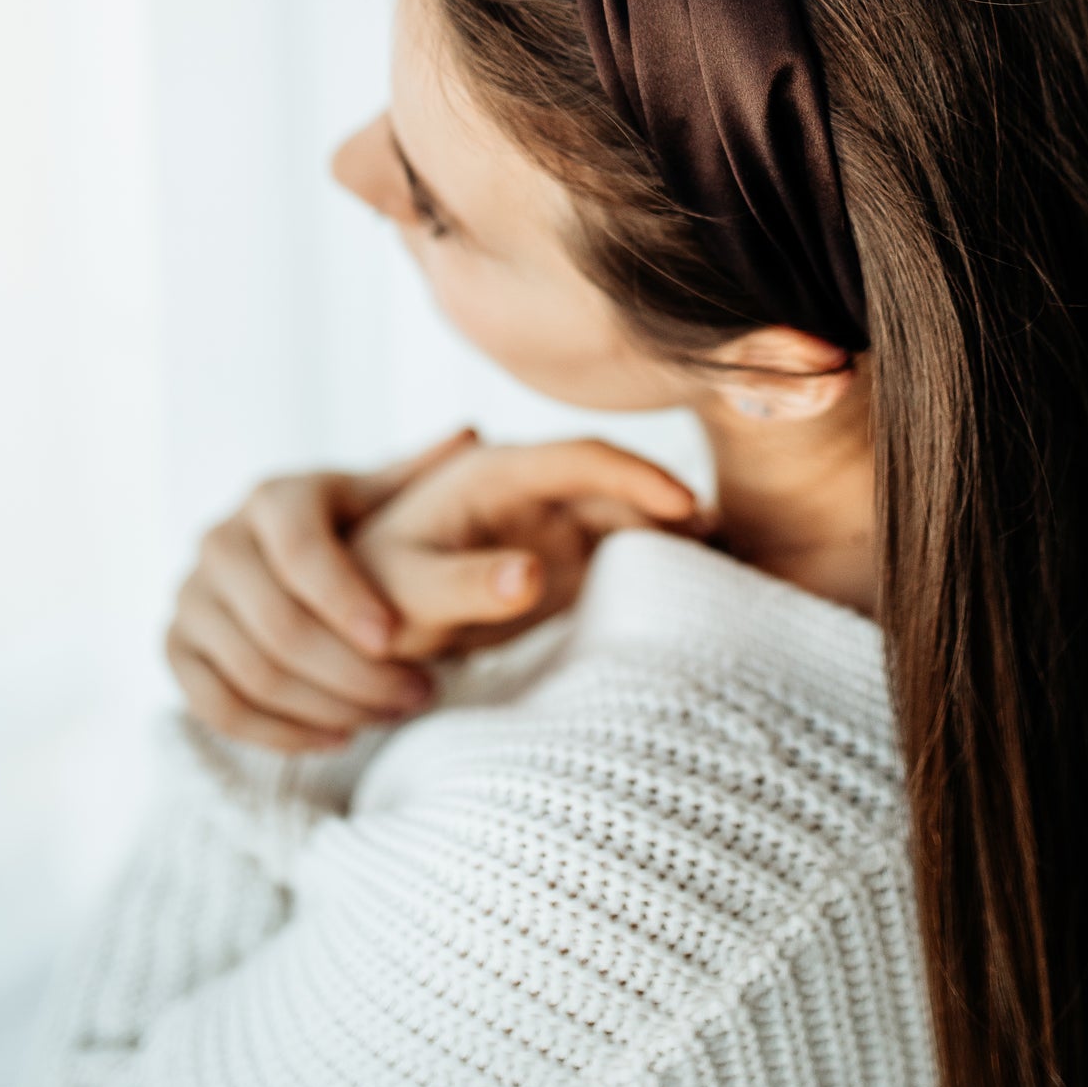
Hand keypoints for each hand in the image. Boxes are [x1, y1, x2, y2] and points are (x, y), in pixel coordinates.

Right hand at [165, 427, 481, 752]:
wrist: (277, 557)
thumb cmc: (350, 525)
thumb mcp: (380, 494)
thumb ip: (419, 474)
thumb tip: (470, 432)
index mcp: (272, 497)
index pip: (299, 550)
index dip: (344, 597)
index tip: (396, 638)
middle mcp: (218, 541)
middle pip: (277, 624)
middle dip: (354, 671)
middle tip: (419, 692)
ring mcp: (189, 597)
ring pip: (252, 672)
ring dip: (328, 706)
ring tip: (393, 714)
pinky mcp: (174, 647)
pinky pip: (216, 706)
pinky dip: (278, 733)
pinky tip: (339, 737)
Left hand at [348, 434, 718, 660]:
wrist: (363, 628)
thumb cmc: (373, 601)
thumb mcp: (410, 595)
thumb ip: (465, 584)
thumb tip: (531, 573)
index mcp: (495, 476)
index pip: (581, 458)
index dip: (637, 474)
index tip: (685, 505)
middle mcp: (531, 492)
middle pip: (618, 486)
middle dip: (670, 508)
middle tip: (723, 547)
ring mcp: (550, 525)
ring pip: (628, 518)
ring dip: (671, 537)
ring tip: (724, 567)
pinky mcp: (562, 563)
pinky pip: (621, 554)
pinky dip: (658, 564)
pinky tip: (695, 586)